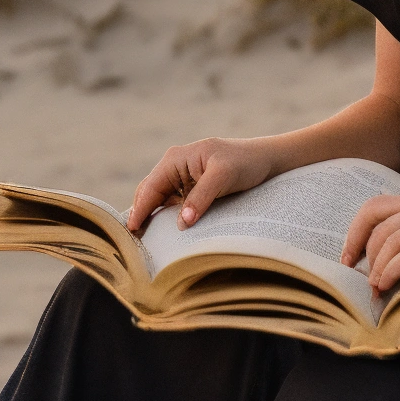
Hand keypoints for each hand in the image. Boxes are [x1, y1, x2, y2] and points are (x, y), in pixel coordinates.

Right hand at [127, 138, 275, 233]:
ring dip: (154, 218)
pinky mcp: (192, 190)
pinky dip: (169, 218)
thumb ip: (200, 197)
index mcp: (176, 159)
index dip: (139, 209)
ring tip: (146, 241)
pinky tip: (167, 233)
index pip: (150, 187)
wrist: (267, 160)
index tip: (132, 230)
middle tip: (135, 241)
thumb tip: (182, 223)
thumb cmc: (245, 162)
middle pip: (150, 194)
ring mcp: (183, 179)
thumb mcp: (223, 177)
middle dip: (141, 214)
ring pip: (160, 202)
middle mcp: (175, 168)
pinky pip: (174, 206)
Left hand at [343, 188, 399, 295]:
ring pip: (393, 240)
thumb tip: (385, 259)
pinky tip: (390, 284)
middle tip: (366, 283)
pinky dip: (394, 270)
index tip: (348, 257)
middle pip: (381, 226)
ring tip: (378, 289)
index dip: (356, 232)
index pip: (377, 206)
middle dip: (366, 257)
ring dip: (379, 268)